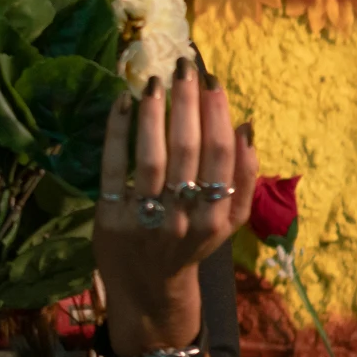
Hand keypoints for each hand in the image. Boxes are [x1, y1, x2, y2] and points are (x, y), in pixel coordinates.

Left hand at [94, 57, 258, 355]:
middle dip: (188, 104)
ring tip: (154, 81)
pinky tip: (122, 102)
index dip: (218, 115)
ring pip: (151, 159)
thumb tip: (245, 127)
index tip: (213, 82)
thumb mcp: (228, 220)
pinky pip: (112, 168)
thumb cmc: (190, 243)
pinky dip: (117, 133)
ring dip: (154, 114)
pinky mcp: (110, 219)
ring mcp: (145, 221)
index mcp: (217, 217)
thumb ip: (243, 179)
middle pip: (188, 152)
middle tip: (184, 67)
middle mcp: (183, 220)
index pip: (220, 156)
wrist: (149, 289)